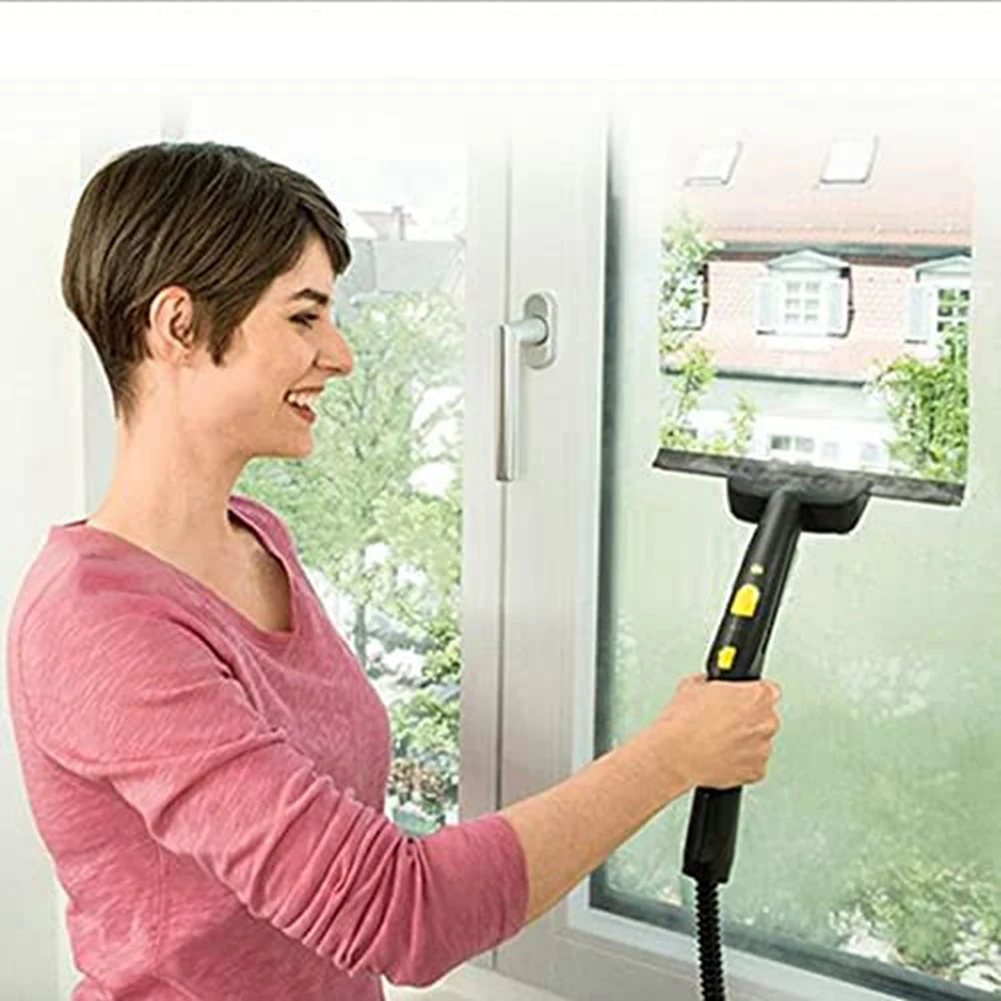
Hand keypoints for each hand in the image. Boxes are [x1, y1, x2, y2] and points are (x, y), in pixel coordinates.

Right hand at [656, 674, 780, 789]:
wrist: (676, 754)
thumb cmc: (684, 723)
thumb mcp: (692, 686)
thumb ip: (709, 683)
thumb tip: (706, 685)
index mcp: (757, 696)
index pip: (769, 690)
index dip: (752, 694)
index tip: (743, 698)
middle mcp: (766, 722)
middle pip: (765, 717)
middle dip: (748, 718)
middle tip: (724, 720)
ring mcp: (763, 748)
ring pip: (759, 742)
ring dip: (745, 741)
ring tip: (719, 740)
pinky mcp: (756, 771)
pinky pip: (753, 764)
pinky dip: (741, 761)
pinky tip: (722, 755)